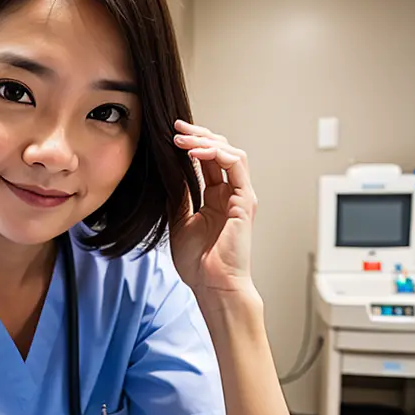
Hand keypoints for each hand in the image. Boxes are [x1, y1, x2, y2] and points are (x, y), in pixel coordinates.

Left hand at [169, 120, 258, 297]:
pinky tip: (195, 154)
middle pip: (221, 151)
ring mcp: (240, 196)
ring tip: (182, 139)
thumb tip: (169, 170)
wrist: (212, 286)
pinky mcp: (245, 201)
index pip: (208, 160)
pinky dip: (217, 154)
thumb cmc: (199, 263)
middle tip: (176, 128)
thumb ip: (179, 195)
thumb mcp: (179, 220)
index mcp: (216, 198)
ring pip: (231, 153)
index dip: (192, 144)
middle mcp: (230, 194)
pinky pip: (236, 166)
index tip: (171, 134)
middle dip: (199, 135)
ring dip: (206, 141)